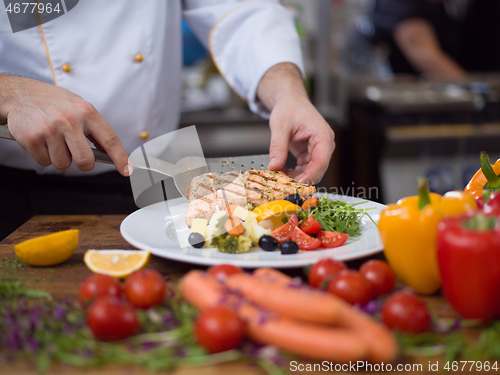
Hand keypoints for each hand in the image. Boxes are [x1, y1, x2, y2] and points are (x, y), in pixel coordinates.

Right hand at [0, 75, 130, 175]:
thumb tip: (109, 151)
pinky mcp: (32, 139)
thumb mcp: (79, 107)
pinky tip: (41, 140)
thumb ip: (94, 128)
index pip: (110, 139)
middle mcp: (70, 120)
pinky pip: (44, 162)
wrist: (20, 94)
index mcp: (86, 112)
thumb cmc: (53, 102)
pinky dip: (43, 155)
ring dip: (59, 157)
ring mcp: (50, 130)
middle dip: (83, 164)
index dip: (120, 157)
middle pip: (86, 161)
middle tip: (75, 154)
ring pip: (63, 164)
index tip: (127, 170)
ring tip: (53, 140)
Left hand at [256, 63, 334, 184]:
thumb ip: (278, 147)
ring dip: (297, 177)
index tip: (296, 184)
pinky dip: (294, 172)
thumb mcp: (280, 126)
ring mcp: (318, 150)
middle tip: (284, 184)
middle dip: (302, 178)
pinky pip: (305, 168)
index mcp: (322, 135)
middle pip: (318, 169)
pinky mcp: (310, 153)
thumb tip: (274, 166)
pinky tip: (282, 171)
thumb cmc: (289, 108)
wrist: (290, 101)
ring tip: (280, 177)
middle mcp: (324, 144)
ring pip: (311, 171)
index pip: (321, 161)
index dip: (310, 175)